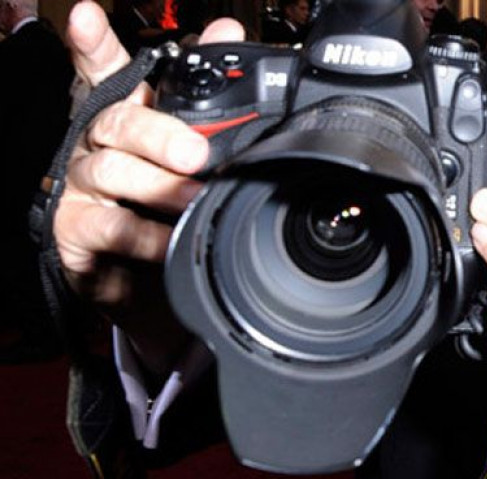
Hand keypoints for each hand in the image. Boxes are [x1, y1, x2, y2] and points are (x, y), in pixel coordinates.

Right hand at [55, 2, 243, 374]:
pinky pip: (108, 227)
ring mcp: (82, 184)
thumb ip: (206, 94)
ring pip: (112, 171)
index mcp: (127, 114)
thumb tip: (229, 32)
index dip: (94, 44)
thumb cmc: (167, 198)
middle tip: (195, 154)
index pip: (104, 69)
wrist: (146, 270)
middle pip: (117, 121)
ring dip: (156, 186)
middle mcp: (97, 141)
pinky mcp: (76, 228)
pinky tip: (165, 242)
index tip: (88, 17)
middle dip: (158, 134)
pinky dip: (141, 235)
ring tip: (192, 199)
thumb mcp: (188, 147)